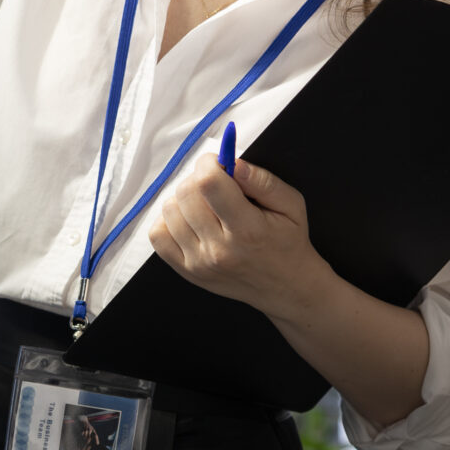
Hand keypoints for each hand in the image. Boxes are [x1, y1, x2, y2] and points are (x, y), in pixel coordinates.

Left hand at [147, 158, 328, 315]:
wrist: (284, 287)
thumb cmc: (288, 241)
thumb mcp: (292, 205)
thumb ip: (263, 181)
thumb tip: (232, 162)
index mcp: (248, 230)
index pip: (209, 184)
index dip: (209, 164)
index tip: (219, 164)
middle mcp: (219, 249)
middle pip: (186, 194)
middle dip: (198, 178)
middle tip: (216, 184)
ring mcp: (198, 263)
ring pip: (169, 211)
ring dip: (184, 198)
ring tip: (206, 204)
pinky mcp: (186, 271)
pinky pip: (158, 235)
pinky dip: (169, 220)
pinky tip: (190, 220)